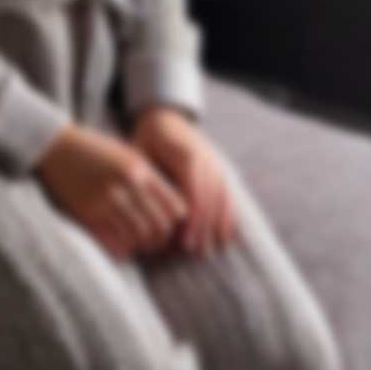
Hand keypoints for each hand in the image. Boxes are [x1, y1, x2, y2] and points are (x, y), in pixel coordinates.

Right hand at [34, 122, 189, 260]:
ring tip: (138, 244)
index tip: (170, 225)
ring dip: (141, 245)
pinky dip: (122, 249)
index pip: (174, 207)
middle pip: (159, 227)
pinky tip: (121, 244)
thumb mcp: (126, 154)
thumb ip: (148, 177)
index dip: (176, 222)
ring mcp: (106, 201)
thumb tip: (173, 209)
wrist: (55, 146)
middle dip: (161, 238)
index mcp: (139, 168)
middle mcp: (126, 185)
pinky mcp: (88, 214)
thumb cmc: (93, 149)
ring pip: (139, 238)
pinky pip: (115, 243)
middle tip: (155, 241)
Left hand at [129, 106, 241, 255]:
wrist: (165, 117)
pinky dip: (230, 215)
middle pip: (211, 198)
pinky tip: (228, 236)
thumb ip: (145, 177)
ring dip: (219, 225)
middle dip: (205, 228)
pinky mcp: (220, 169)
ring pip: (223, 198)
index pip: (194, 191)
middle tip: (197, 252)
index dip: (192, 219)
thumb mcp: (140, 152)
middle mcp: (206, 158)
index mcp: (186, 153)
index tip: (184, 242)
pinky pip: (229, 194)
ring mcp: (216, 163)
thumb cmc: (148, 139)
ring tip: (212, 249)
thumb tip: (147, 210)